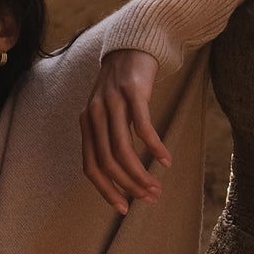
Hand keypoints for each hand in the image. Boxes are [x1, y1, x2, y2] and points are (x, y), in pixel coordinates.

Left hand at [80, 48, 168, 213]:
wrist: (132, 45)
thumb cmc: (121, 86)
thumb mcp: (106, 112)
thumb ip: (106, 138)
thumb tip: (117, 174)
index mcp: (86, 124)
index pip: (91, 166)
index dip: (106, 190)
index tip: (123, 208)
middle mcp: (95, 114)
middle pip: (108, 162)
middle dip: (128, 186)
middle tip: (149, 198)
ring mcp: (113, 103)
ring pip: (123, 150)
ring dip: (141, 173)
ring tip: (157, 187)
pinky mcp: (133, 92)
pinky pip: (143, 127)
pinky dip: (155, 148)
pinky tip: (166, 161)